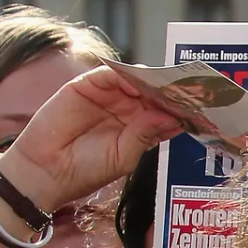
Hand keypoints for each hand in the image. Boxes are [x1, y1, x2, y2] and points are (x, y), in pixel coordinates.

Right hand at [0, 66, 183, 216]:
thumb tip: (170, 116)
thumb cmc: (86, 170)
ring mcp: (108, 97)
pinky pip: (109, 75)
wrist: (47, 171)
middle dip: (170, 92)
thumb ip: (145, 133)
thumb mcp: (124, 156)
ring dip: (151, 82)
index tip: (199, 109)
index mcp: (140, 128)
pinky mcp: (86, 87)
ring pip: (135, 82)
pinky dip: (124, 76)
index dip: (180, 110)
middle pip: (154, 94)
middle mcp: (126, 109)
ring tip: (167, 85)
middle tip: (190, 91)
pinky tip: (138, 82)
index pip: (165, 113)